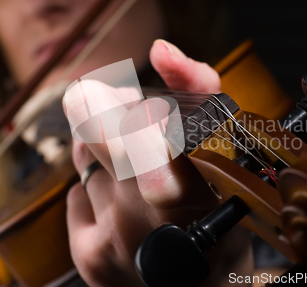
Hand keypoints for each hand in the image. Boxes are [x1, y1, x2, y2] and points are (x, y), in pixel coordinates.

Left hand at [64, 40, 252, 286]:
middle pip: (88, 119)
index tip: (137, 90)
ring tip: (137, 168)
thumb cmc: (224, 219)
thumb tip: (160, 51)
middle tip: (129, 114)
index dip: (119, 93)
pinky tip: (126, 206)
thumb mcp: (229, 155)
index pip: (127, 114)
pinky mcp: (89, 256)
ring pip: (82, 155)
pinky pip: (77, 193)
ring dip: (104, 150)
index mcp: (194, 177)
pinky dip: (98, 189)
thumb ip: (199, 92)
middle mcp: (146, 209)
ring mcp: (113, 236)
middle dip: (105, 106)